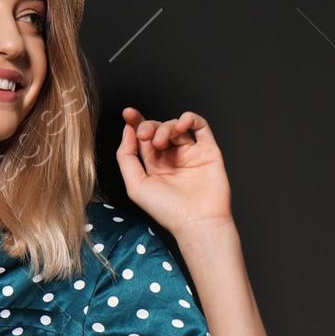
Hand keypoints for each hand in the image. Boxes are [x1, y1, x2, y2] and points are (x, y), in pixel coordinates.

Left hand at [115, 107, 233, 234]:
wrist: (197, 221)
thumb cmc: (167, 210)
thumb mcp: (135, 185)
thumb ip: (126, 157)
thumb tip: (128, 131)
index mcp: (154, 166)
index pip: (143, 138)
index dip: (135, 123)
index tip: (128, 114)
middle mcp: (172, 158)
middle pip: (158, 130)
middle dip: (149, 126)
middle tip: (145, 134)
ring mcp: (191, 153)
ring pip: (177, 127)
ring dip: (166, 127)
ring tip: (161, 140)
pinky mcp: (208, 151)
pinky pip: (200, 126)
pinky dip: (190, 119)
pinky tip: (181, 125)